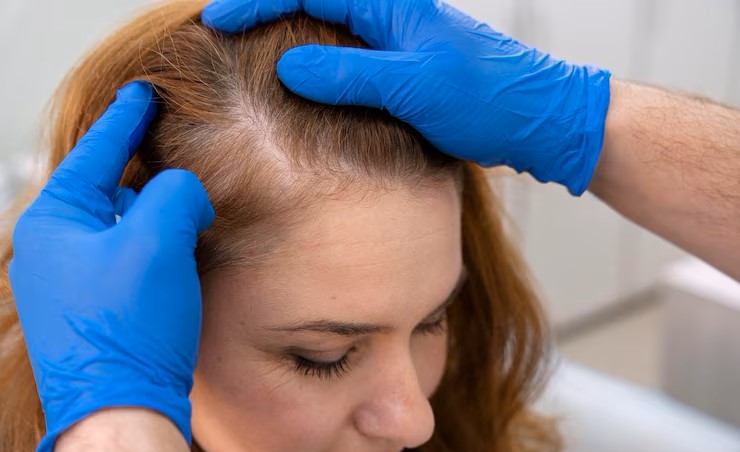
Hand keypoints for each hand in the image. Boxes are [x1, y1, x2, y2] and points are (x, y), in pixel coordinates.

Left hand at [8, 80, 214, 451]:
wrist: (121, 408)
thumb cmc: (127, 327)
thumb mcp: (156, 241)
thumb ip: (174, 193)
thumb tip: (184, 190)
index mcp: (54, 221)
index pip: (95, 152)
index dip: (125, 118)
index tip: (143, 93)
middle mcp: (54, 248)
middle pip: (106, 187)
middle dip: (142, 171)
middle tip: (169, 149)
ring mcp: (72, 279)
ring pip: (119, 223)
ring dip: (152, 212)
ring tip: (181, 204)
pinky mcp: (96, 305)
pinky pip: (125, 255)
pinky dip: (153, 243)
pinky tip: (175, 248)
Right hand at [202, 0, 610, 194]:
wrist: (536, 117)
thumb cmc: (485, 98)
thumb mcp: (412, 87)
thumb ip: (347, 74)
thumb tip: (285, 64)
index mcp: (389, 5)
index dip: (255, 2)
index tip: (215, 20)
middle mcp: (389, 13)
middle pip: (311, 0)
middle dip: (264, 8)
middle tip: (221, 28)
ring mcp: (395, 39)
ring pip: (325, 25)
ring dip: (285, 32)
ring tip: (244, 50)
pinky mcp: (401, 65)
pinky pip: (345, 52)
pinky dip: (314, 59)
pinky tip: (297, 79)